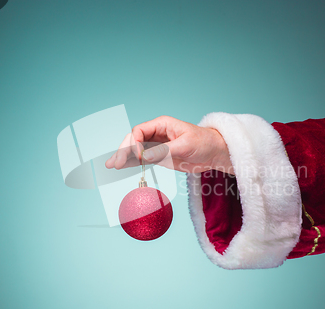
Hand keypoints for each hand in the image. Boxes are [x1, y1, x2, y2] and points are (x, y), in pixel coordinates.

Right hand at [105, 116, 233, 173]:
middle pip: (133, 140)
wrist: (214, 153)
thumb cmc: (204, 143)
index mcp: (162, 124)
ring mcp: (156, 145)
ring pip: (135, 150)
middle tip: (116, 164)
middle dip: (123, 151)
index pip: (140, 131)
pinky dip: (131, 163)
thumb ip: (164, 151)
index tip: (139, 157)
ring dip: (123, 157)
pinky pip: (142, 159)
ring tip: (110, 166)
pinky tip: (121, 167)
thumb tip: (144, 157)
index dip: (135, 143)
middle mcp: (156, 133)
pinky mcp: (159, 157)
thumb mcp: (185, 145)